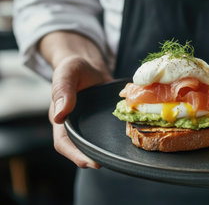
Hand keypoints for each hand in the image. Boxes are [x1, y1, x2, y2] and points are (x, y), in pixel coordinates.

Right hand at [39, 31, 112, 168]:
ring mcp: (90, 123)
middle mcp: (76, 124)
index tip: (90, 162)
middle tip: (110, 162)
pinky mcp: (104, 119)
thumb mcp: (66, 74)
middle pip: (82, 146)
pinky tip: (132, 136)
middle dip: (94, 157)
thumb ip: (62, 91)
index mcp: (61, 118)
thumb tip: (59, 116)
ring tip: (122, 154)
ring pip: (97, 141)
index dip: (75, 154)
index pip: (64, 143)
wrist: (89, 64)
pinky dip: (118, 135)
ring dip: (107, 148)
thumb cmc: (73, 67)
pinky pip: (109, 130)